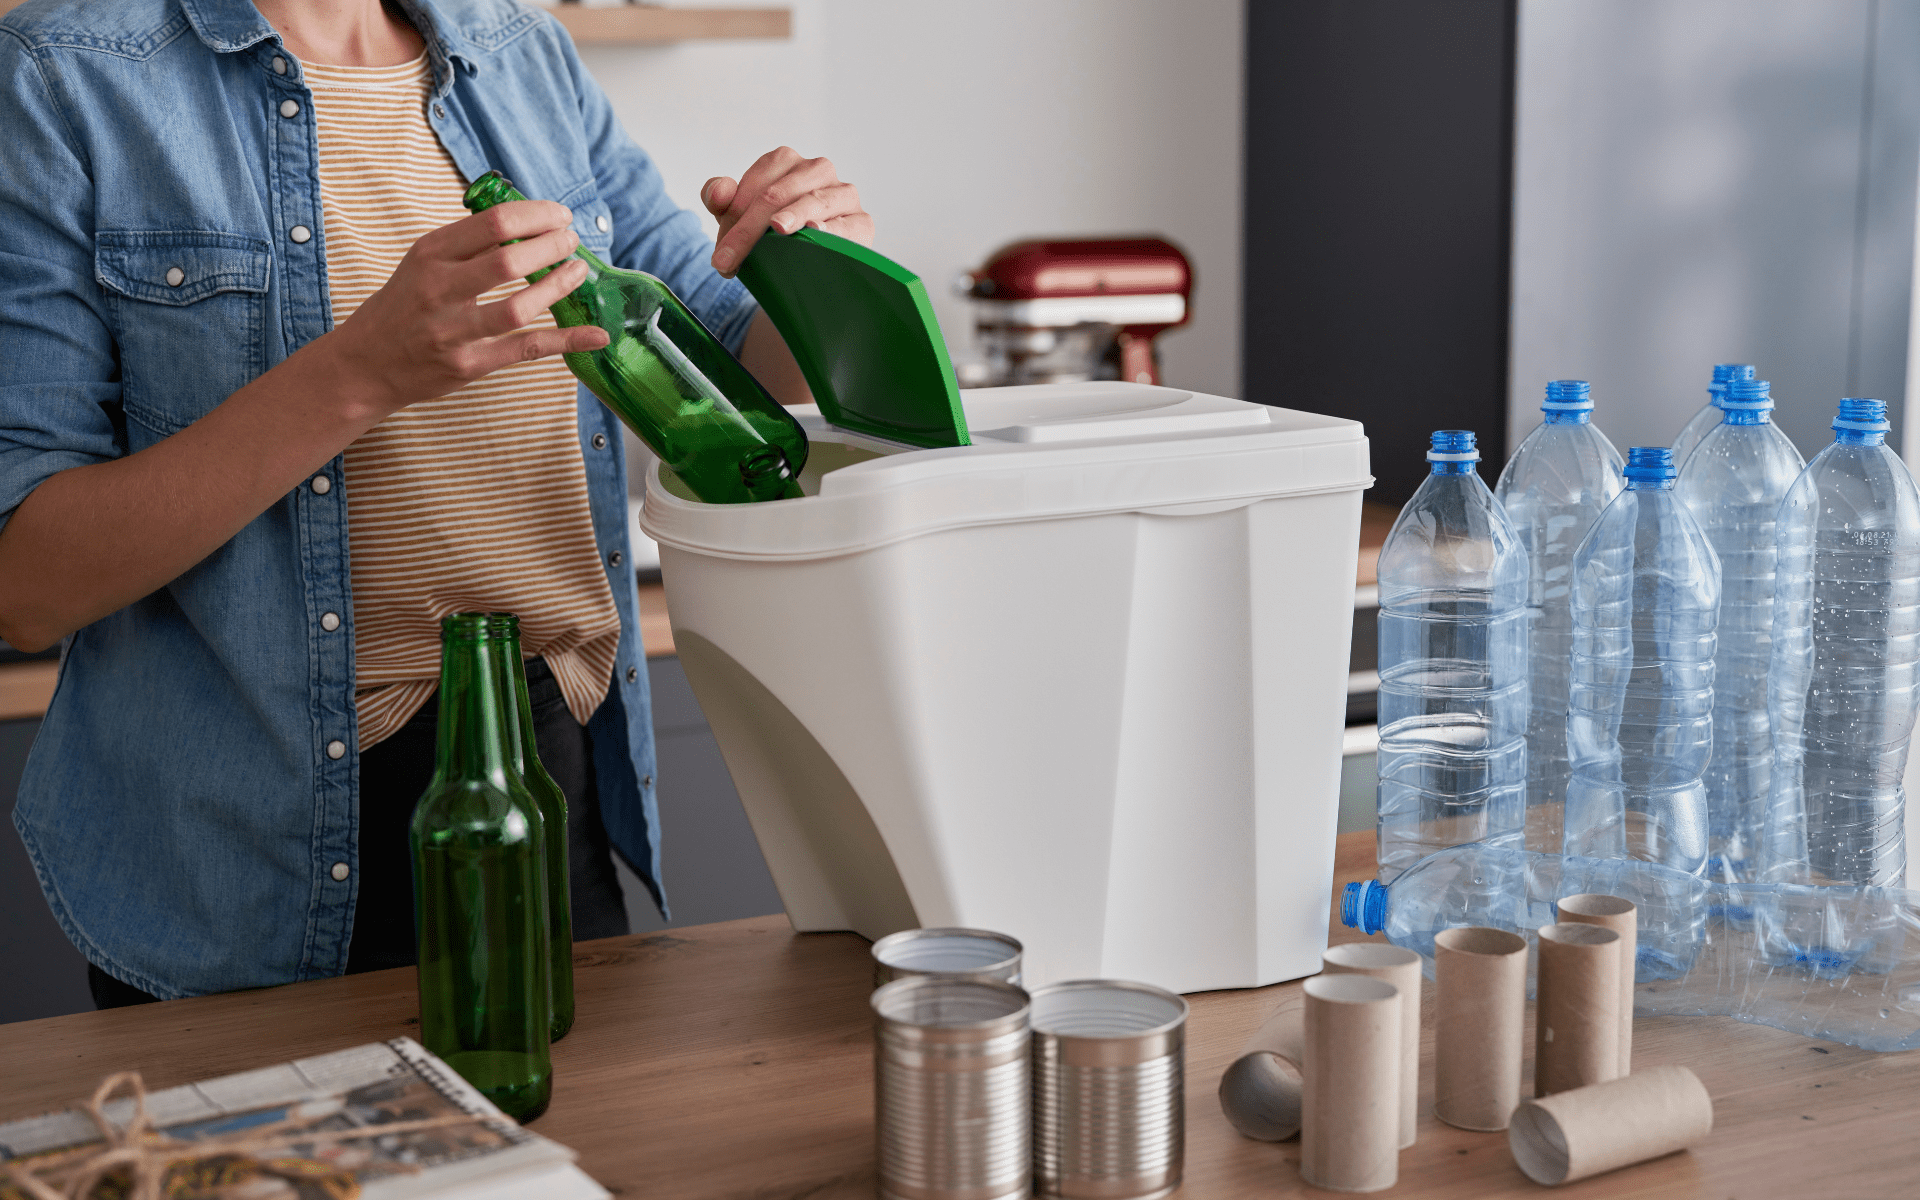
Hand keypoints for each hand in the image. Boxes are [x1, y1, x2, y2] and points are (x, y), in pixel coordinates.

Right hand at [324, 199, 610, 417]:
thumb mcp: (422, 262)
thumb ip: (467, 245)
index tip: (559, 215)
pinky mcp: (468, 365)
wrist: (364, 364)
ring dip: (558, 287)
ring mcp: (452, 331)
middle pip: (508, 261)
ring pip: (518, 307)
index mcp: (429, 254)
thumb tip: (527, 222)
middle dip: (551, 246)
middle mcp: (438, 289)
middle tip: (572, 240)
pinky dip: (565, 341)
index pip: (492, 224)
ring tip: (579, 271)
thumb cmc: (403, 306)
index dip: (535, 215)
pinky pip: (525, 349)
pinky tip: (596, 335)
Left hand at [702, 147, 872, 277]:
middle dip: (749, 229)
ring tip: (776, 230)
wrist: (809, 267)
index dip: (733, 216)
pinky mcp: (861, 222)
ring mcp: (843, 193)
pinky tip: (816, 230)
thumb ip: (720, 198)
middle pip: (777, 193)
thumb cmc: (772, 234)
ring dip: (791, 217)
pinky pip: (845, 224)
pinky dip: (830, 228)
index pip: (755, 182)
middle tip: (727, 262)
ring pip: (811, 201)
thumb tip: (717, 191)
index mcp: (786, 161)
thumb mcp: (739, 216)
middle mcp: (817, 169)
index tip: (720, 253)